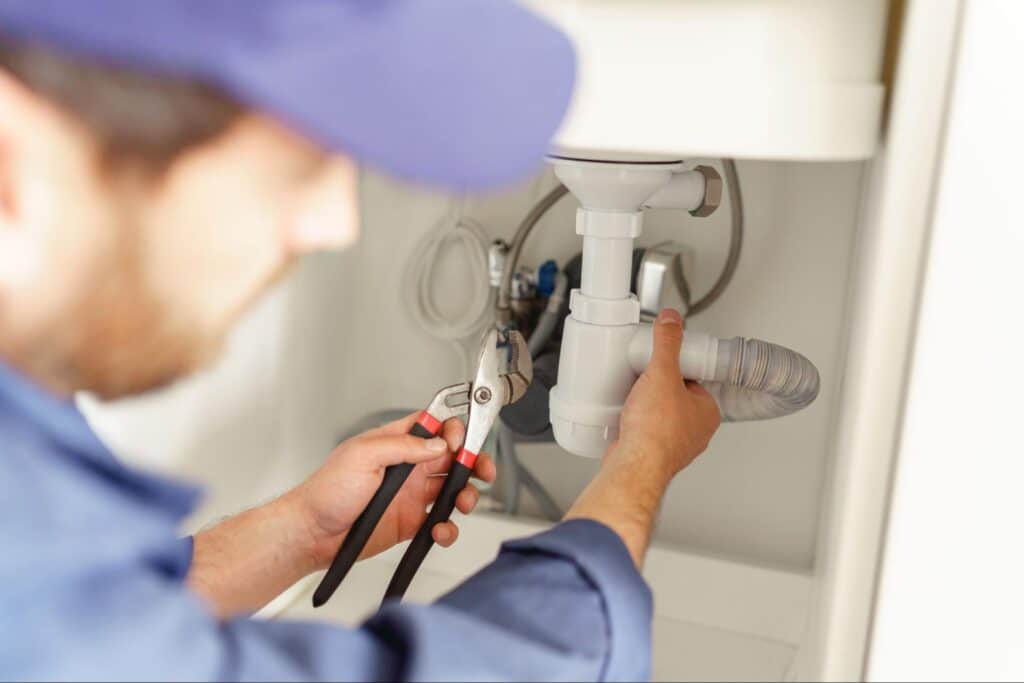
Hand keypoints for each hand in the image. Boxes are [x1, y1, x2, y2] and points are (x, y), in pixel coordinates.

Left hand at [288, 412, 495, 568]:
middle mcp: (408, 467)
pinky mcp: (412, 522)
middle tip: (482, 470)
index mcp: (395, 443)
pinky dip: (449, 528)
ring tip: (463, 503)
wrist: (313, 533)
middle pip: (453, 457)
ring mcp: (412, 495)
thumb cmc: (327, 491)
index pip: (434, 427)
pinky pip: (442, 521)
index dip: (453, 431)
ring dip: (466, 495)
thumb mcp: (362, 456)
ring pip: (454, 489)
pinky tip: (440, 530)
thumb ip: (403, 446)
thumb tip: (437, 444)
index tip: (459, 440)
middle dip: (474, 461)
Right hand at [613, 308, 720, 481]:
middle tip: (642, 377)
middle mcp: (695, 431)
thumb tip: (672, 321)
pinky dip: (635, 424)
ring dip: (645, 406)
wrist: (634, 464)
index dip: (675, 368)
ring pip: (659, 415)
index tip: (661, 362)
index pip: (693, 379)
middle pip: (674, 396)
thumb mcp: (662, 373)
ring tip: (631, 395)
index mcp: (707, 412)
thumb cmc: (656, 431)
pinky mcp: (652, 453)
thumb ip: (667, 344)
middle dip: (657, 387)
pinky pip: (645, 431)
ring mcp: (673, 444)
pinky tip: (623, 416)